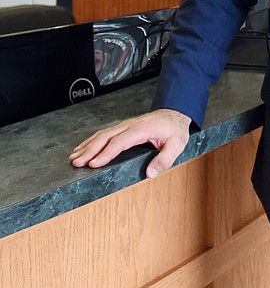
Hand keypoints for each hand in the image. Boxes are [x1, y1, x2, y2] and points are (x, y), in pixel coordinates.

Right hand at [69, 108, 191, 178]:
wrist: (175, 113)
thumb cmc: (175, 130)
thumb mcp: (177, 145)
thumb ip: (165, 159)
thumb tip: (150, 174)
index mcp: (141, 130)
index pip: (119, 142)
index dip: (105, 153)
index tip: (93, 164)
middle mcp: (129, 126)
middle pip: (105, 137)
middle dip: (89, 150)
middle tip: (76, 163)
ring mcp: (125, 125)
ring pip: (102, 134)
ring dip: (87, 146)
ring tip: (74, 158)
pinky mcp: (123, 127)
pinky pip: (104, 133)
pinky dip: (91, 141)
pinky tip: (83, 148)